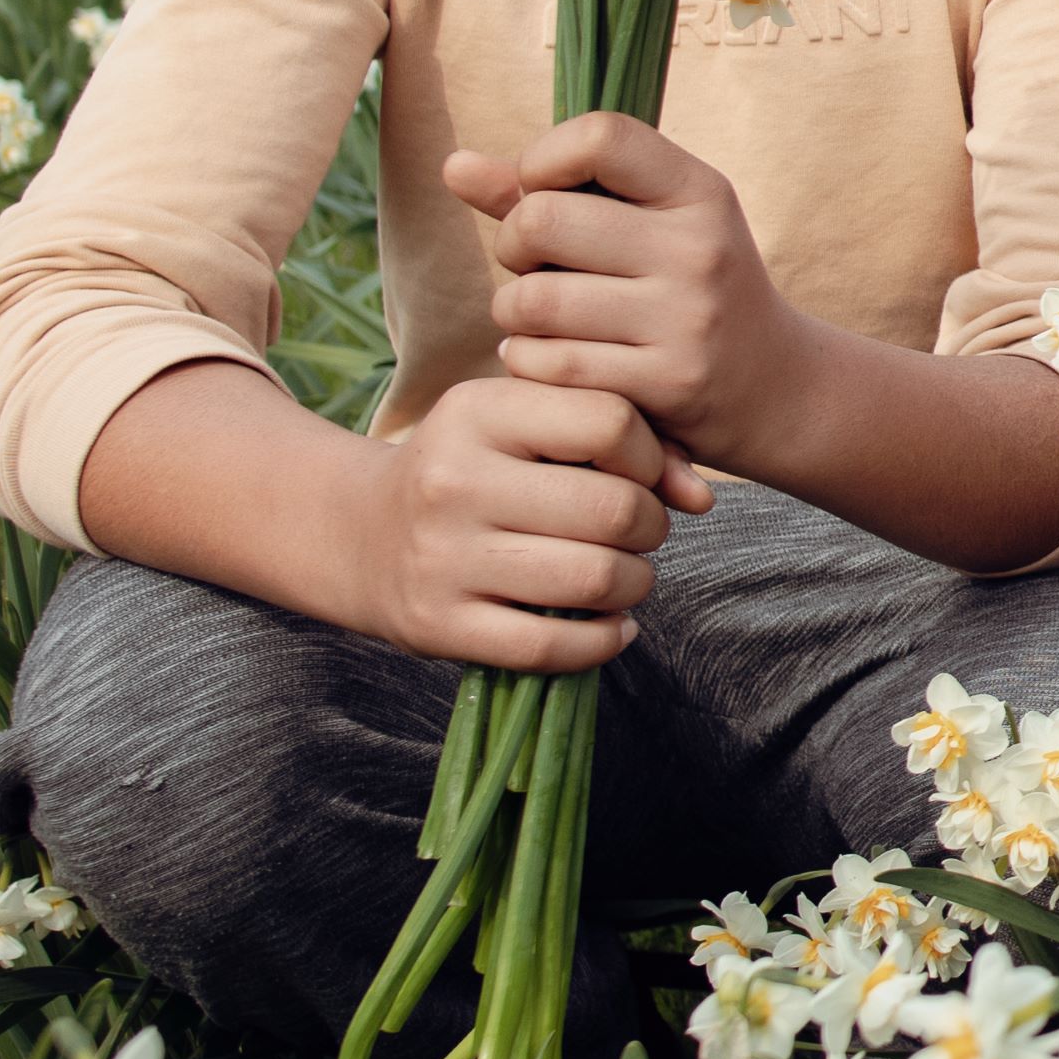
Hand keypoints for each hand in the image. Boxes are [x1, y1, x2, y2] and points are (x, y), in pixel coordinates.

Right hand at [338, 374, 711, 668]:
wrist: (357, 534)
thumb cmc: (475, 470)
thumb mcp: (526, 427)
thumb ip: (624, 439)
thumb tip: (701, 497)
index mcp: (476, 412)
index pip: (609, 422)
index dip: (647, 455)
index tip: (636, 474)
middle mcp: (452, 481)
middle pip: (613, 507)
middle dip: (651, 525)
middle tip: (638, 532)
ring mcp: (442, 557)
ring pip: (596, 577)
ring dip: (636, 583)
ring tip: (625, 575)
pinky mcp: (439, 625)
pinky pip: (553, 646)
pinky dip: (603, 641)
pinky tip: (610, 625)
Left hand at [452, 115, 806, 469]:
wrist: (772, 387)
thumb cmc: (685, 290)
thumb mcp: (647, 227)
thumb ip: (552, 194)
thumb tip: (452, 165)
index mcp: (701, 192)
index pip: (600, 137)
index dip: (546, 160)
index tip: (548, 193)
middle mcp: (701, 248)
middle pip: (542, 219)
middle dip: (515, 244)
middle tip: (533, 267)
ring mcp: (688, 318)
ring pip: (534, 299)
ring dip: (513, 311)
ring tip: (537, 318)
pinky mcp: (668, 383)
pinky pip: (547, 362)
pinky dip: (528, 361)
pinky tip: (550, 359)